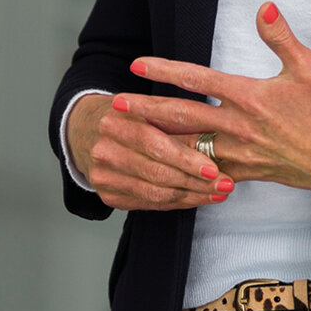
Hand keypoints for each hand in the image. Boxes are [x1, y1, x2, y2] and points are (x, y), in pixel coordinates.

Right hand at [68, 93, 234, 210]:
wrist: (85, 130)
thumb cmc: (127, 116)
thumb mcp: (147, 107)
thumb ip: (176, 119)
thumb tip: (217, 133)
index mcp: (114, 121)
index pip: (154, 144)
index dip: (186, 159)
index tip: (214, 168)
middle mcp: (103, 150)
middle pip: (155, 173)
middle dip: (195, 182)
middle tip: (225, 185)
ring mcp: (102, 176)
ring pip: (154, 192)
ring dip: (190, 196)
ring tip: (217, 194)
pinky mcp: (106, 195)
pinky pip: (147, 203)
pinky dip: (175, 203)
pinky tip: (195, 199)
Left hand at [123, 2, 310, 195]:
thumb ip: (282, 38)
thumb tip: (265, 7)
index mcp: (250, 97)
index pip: (197, 80)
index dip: (164, 70)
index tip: (137, 64)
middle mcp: (239, 127)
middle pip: (181, 117)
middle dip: (146, 111)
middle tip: (115, 106)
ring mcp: (240, 154)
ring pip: (188, 147)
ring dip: (157, 141)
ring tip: (130, 136)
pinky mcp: (247, 173)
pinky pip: (206, 171)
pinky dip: (184, 167)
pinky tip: (166, 166)